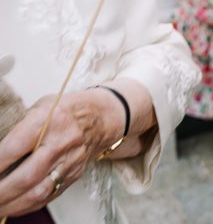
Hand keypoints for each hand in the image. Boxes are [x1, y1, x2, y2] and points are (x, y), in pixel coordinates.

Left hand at [0, 89, 120, 216]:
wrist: (100, 117)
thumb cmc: (64, 111)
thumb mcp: (38, 108)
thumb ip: (18, 129)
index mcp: (49, 120)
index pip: (14, 148)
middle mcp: (61, 142)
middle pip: (27, 176)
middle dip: (1, 192)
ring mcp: (70, 161)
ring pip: (39, 191)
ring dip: (12, 204)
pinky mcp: (74, 174)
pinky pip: (49, 196)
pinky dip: (28, 205)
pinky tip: (13, 206)